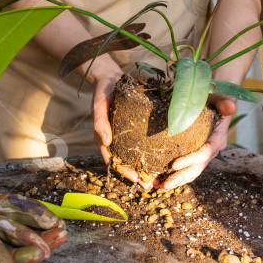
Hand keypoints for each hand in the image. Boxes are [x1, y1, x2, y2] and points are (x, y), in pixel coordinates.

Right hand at [90, 67, 154, 188]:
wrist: (110, 77)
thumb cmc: (102, 92)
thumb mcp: (99, 104)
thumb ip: (100, 122)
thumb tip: (106, 143)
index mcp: (105, 139)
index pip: (114, 161)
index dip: (125, 172)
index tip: (137, 180)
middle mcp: (116, 140)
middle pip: (127, 162)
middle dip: (138, 175)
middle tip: (152, 185)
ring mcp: (125, 134)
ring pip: (135, 155)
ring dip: (146, 166)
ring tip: (160, 176)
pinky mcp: (134, 128)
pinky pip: (142, 143)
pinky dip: (151, 152)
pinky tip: (163, 156)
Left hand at [160, 96, 235, 190]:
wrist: (213, 105)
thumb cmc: (213, 100)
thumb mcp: (218, 98)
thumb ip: (223, 102)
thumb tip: (230, 107)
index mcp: (217, 139)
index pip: (204, 153)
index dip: (190, 160)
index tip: (173, 165)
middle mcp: (211, 150)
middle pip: (197, 168)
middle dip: (180, 177)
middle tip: (164, 185)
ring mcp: (204, 155)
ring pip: (192, 172)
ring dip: (176, 181)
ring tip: (160, 186)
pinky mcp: (195, 155)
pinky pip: (186, 169)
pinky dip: (175, 176)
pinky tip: (160, 180)